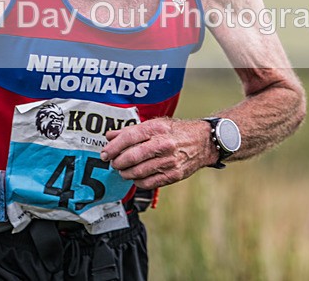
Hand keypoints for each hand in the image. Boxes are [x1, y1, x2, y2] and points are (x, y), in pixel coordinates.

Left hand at [100, 117, 216, 188]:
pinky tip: (136, 177)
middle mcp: (163, 145)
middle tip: (113, 163)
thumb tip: (110, 136)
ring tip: (123, 170)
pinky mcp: (174, 175)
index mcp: (157, 129)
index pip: (128, 138)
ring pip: (138, 172)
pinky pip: (148, 183)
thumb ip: (131, 130)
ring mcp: (169, 161)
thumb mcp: (155, 124)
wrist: (203, 142)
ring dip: (125, 173)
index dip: (113, 147)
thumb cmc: (176, 131)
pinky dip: (138, 181)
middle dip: (117, 162)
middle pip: (131, 157)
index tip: (105, 153)